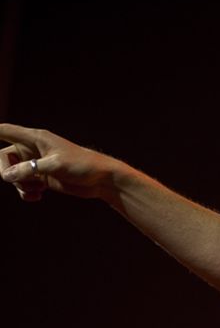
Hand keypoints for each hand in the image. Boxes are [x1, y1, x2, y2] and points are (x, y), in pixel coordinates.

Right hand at [0, 123, 120, 200]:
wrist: (102, 180)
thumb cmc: (82, 165)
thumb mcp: (55, 165)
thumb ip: (29, 169)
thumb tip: (6, 176)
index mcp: (35, 138)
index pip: (5, 130)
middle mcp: (33, 149)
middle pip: (3, 157)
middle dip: (6, 172)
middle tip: (15, 181)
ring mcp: (36, 164)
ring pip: (12, 174)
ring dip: (19, 185)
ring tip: (36, 189)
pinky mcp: (42, 178)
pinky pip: (23, 185)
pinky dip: (25, 192)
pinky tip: (37, 197)